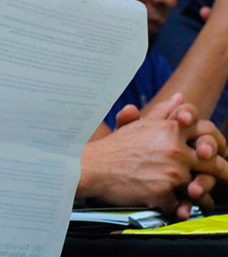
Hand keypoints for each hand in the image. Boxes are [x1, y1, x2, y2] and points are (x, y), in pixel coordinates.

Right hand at [81, 93, 227, 218]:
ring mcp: (170, 173)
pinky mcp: (162, 194)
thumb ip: (163, 112)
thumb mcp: (139, 125)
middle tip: (225, 177)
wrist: (92, 167)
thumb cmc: (114, 146)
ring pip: (199, 187)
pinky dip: (180, 209)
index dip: (217, 143)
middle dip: (222, 172)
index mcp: (170, 130)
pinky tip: (179, 210)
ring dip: (202, 195)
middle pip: (211, 163)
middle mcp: (174, 150)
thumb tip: (180, 98)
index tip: (220, 152)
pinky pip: (180, 205)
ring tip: (204, 201)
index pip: (206, 133)